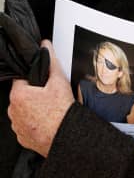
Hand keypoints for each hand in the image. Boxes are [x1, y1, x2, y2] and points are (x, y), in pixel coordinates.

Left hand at [8, 40, 74, 156]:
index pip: (21, 80)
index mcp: (19, 95)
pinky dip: (34, 122)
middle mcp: (14, 111)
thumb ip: (51, 62)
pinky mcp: (24, 137)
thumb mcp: (59, 82)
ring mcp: (18, 126)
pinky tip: (46, 121)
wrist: (68, 135)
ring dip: (34, 109)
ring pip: (24, 111)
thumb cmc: (62, 111)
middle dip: (34, 94)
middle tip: (49, 98)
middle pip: (23, 96)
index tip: (43, 85)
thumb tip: (45, 46)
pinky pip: (26, 125)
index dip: (34, 80)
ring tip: (49, 110)